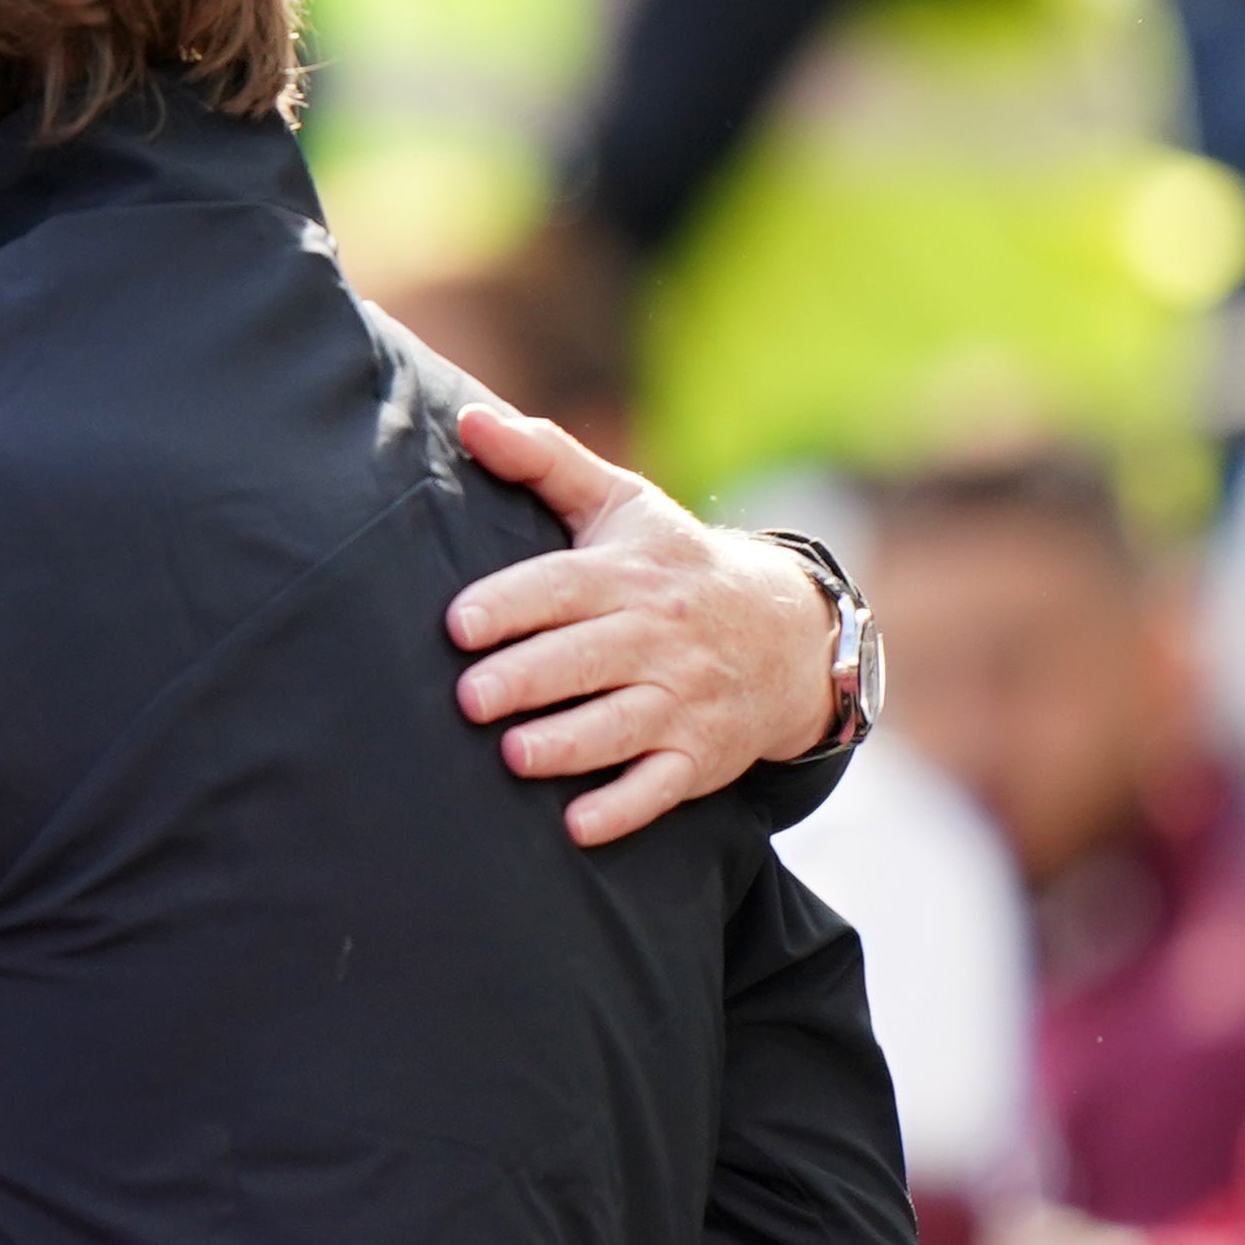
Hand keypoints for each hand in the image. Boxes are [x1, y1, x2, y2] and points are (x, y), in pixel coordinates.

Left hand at [444, 403, 834, 846]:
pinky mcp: (700, 756)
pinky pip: (663, 787)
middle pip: (587, 658)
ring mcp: (683, 698)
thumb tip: (467, 418)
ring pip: (623, 725)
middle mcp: (657, 636)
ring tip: (515, 756)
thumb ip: (543, 461)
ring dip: (570, 744)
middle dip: (529, 679)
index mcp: (627, 575)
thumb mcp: (620, 503)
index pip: (563, 586)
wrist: (786, 630)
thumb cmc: (670, 563)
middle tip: (469, 698)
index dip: (511, 604)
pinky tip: (577, 826)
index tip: (458, 624)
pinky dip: (624, 808)